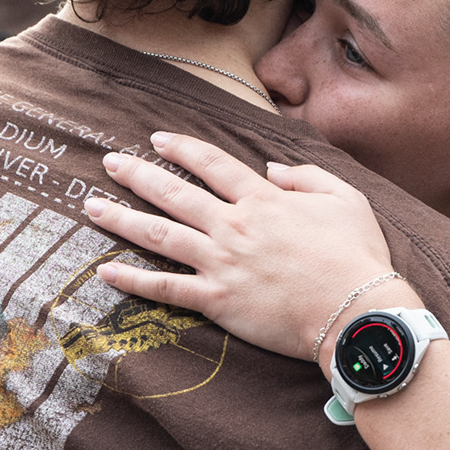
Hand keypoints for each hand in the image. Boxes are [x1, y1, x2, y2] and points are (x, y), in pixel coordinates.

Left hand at [83, 131, 399, 362]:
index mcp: (263, 200)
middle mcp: (234, 226)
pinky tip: (106, 272)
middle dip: (138, 175)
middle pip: (175, 194)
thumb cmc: (357, 257)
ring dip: (123, 219)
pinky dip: (134, 281)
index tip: (159, 138)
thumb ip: (307, 177)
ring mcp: (221, 263)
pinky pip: (166, 289)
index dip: (184, 149)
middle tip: (111, 162)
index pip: (214, 165)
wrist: (354, 310)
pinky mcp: (217, 300)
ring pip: (160, 235)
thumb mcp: (346, 199)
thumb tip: (271, 169)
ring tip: (92, 206)